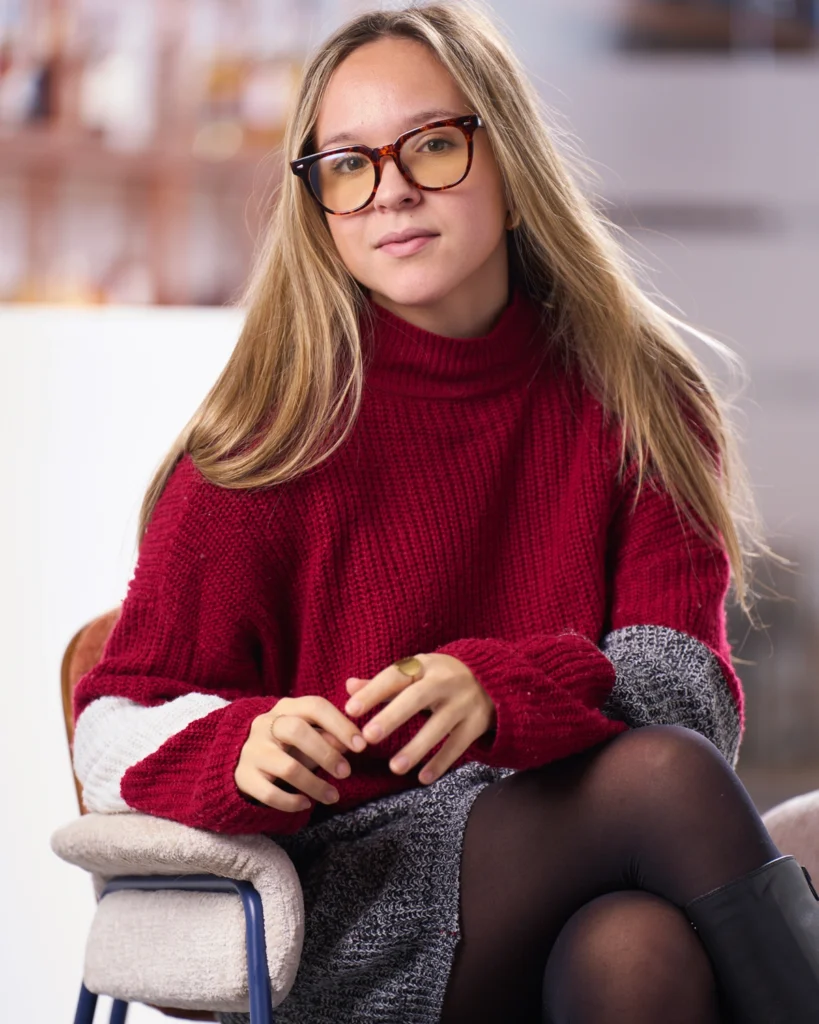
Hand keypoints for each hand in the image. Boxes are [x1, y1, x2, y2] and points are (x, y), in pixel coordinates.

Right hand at [235, 696, 367, 811]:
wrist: (240, 758)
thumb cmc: (286, 744)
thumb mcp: (308, 734)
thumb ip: (329, 735)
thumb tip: (352, 742)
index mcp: (286, 707)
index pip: (315, 706)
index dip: (341, 725)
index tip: (361, 746)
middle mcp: (265, 725)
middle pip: (297, 732)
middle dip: (327, 754)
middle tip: (346, 772)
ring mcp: (252, 750)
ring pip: (287, 767)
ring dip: (315, 785)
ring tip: (333, 796)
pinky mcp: (243, 777)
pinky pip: (269, 793)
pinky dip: (291, 802)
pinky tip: (305, 804)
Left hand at [344, 653, 495, 785]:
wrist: (493, 678)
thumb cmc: (441, 677)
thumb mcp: (417, 672)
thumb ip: (384, 682)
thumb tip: (349, 687)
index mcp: (425, 665)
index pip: (396, 676)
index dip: (373, 692)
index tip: (350, 710)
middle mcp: (445, 681)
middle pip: (417, 698)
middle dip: (393, 716)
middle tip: (368, 737)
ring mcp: (463, 703)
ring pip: (439, 726)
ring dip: (416, 747)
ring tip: (394, 768)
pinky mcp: (477, 724)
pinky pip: (457, 745)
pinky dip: (441, 762)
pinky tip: (422, 778)